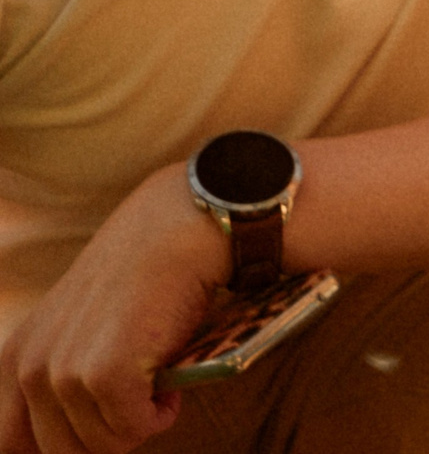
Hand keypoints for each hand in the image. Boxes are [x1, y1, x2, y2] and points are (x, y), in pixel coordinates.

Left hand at [0, 165, 223, 453]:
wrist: (185, 223)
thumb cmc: (148, 275)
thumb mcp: (82, 325)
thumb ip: (61, 375)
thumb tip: (71, 435)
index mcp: (16, 357)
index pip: (9, 442)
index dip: (54, 445)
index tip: (96, 432)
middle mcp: (29, 366)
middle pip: (62, 450)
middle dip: (108, 434)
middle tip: (140, 399)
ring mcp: (65, 371)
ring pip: (103, 444)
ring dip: (140, 421)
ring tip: (159, 379)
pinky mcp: (105, 374)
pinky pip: (133, 428)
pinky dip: (160, 414)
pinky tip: (171, 380)